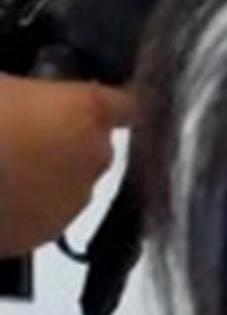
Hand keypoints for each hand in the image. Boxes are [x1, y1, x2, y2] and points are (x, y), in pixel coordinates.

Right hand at [0, 78, 129, 258]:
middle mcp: (94, 158)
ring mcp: (74, 200)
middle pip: (93, 145)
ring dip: (47, 172)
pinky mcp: (46, 233)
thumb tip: (21, 93)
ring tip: (3, 162)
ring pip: (70, 181)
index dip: (113, 102)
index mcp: (86, 111)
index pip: (126, 103)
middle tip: (20, 129)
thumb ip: (21, 86)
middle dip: (65, 138)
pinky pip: (45, 211)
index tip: (97, 100)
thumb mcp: (0, 81)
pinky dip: (28, 202)